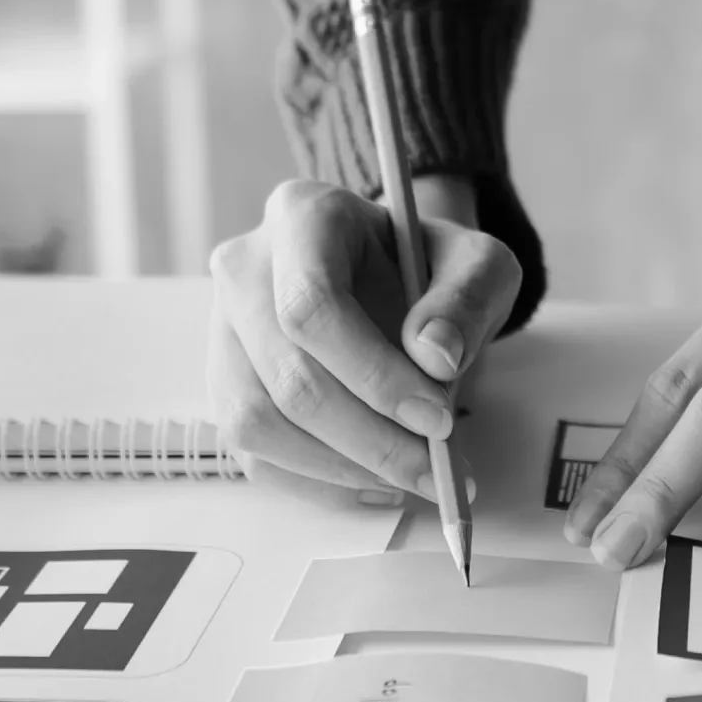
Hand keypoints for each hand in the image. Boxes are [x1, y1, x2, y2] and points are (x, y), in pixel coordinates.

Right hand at [207, 177, 517, 504]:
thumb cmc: (431, 270)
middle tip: (436, 470)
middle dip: (369, 439)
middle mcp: (244, 270)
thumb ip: (468, 299)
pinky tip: (376, 483)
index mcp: (302, 217)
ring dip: (341, 468)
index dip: (373, 374)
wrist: (396, 280)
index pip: (311, 305)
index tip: (437, 419)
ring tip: (411, 478)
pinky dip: (318, 484)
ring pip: (256, 424)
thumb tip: (433, 356)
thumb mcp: (479, 264)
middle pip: (287, 377)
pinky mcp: (225, 386)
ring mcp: (223, 332)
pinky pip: (254, 455)